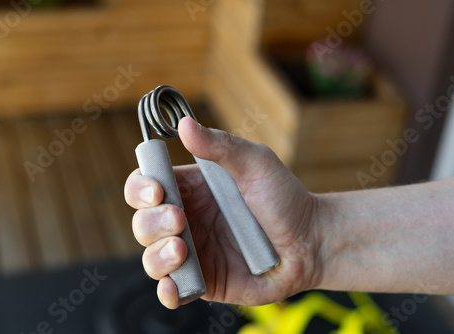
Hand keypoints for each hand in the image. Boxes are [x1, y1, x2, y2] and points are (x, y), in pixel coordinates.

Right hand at [124, 117, 321, 308]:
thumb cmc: (285, 199)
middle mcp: (186, 221)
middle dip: (151, 222)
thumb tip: (185, 125)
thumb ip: (220, 146)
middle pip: (143, 222)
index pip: (145, 186)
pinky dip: (166, 292)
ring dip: (157, 255)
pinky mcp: (205, 282)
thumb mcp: (256, 163)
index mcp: (190, 190)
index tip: (157, 191)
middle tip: (179, 219)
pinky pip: (173, 291)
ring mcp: (194, 254)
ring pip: (151, 258)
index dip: (141, 188)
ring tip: (182, 249)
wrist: (312, 242)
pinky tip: (174, 286)